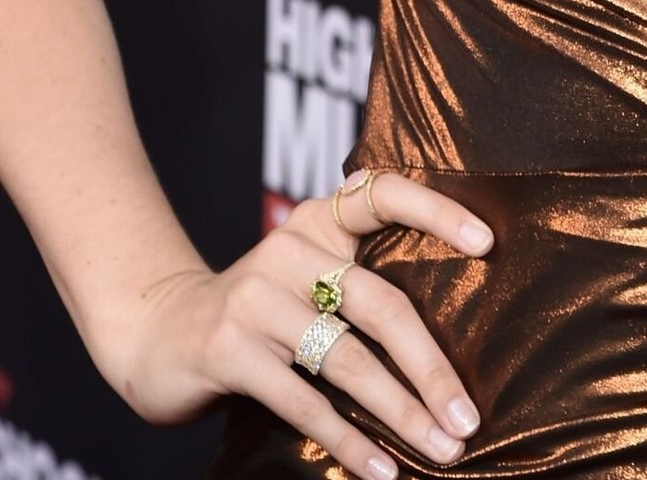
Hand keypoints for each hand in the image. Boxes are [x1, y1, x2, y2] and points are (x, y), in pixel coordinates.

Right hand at [116, 168, 494, 477]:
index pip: (383, 194)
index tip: (488, 246)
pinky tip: (380, 468)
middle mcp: (290, 249)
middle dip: (432, 367)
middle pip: (381, 304)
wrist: (159, 332)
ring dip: (401, 411)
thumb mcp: (306, 277)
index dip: (438, 212)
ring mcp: (257, 298)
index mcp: (318, 221)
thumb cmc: (259, 312)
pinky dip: (348, 440)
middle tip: (469, 417)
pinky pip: (304, 401)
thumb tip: (456, 339)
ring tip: (442, 448)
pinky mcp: (230, 348)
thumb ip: (361, 283)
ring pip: (348, 360)